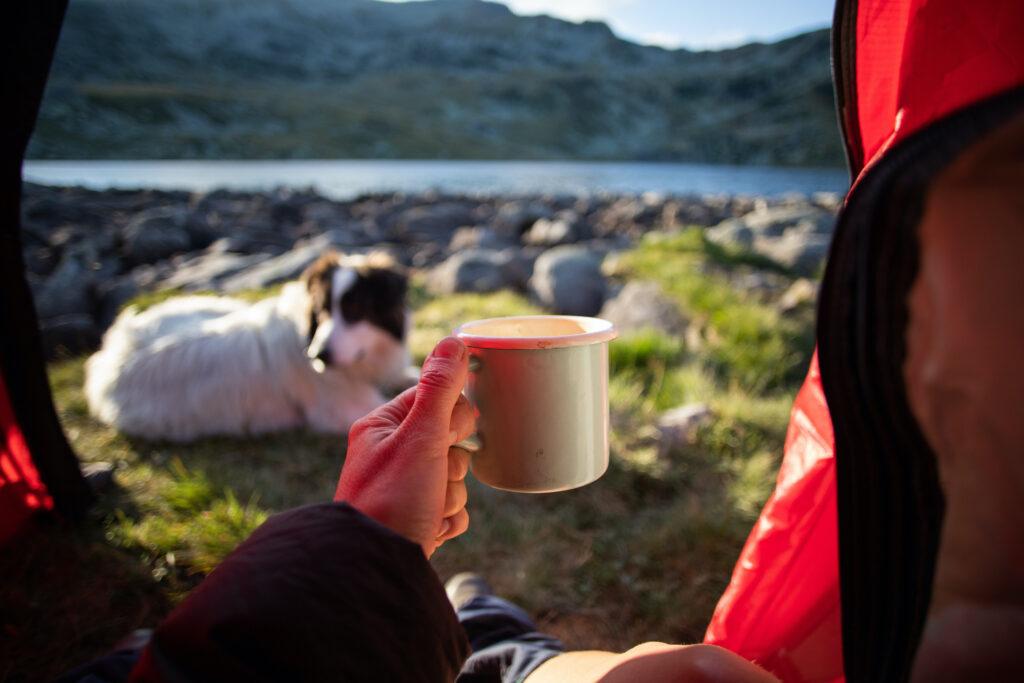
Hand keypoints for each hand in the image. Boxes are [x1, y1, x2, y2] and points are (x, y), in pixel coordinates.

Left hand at [335, 337, 474, 556]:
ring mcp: (402, 489)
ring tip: (428, 508)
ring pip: (453, 475)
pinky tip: (431, 528)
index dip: (452, 417)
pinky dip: (448, 519)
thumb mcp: (419, 437)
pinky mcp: (415, 519)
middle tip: (435, 473)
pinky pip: (450, 508)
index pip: (433, 400)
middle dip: (452, 461)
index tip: (451, 433)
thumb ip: (440, 388)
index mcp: (381, 428)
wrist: (375, 568)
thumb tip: (454, 340)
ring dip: (451, 493)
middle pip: (449, 439)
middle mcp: (389, 455)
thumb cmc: (391, 500)